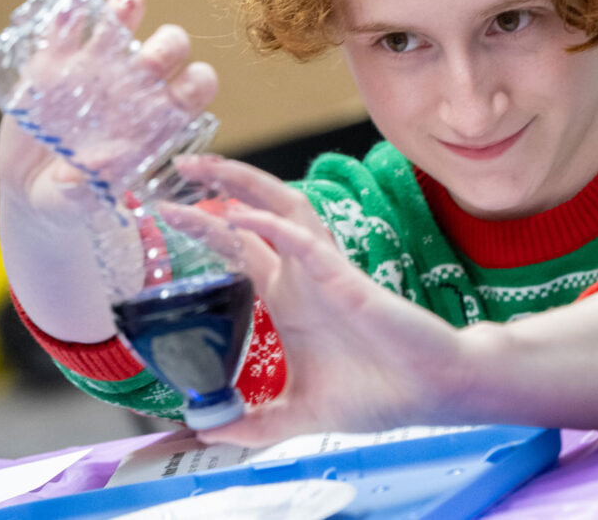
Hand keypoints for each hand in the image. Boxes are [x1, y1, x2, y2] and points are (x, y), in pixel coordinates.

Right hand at [0, 0, 218, 341]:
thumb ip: (85, 190)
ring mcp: (95, 65)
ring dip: (128, 6)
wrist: (32, 190)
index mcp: (157, 116)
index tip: (179, 95)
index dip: (197, 84)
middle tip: (147, 66)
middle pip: (170, 46)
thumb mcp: (75, 202)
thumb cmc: (71, 201)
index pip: (198, 86)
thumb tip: (96, 167)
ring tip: (123, 9)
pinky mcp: (53, 58)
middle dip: (167, 47)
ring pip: (124, 18)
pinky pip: (66, 17)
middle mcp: (134, 84)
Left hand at [159, 156, 467, 445]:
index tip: (165, 216)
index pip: (240, 250)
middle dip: (218, 187)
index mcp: (289, 300)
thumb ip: (254, 425)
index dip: (204, 230)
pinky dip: (273, 227)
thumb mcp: (300, 415)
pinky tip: (240, 218)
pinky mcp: (346, 281)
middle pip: (255, 216)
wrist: (431, 394)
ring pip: (285, 209)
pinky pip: (307, 244)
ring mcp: (324, 273)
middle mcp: (302, 277)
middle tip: (181, 166)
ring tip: (206, 166)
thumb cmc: (378, 393)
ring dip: (245, 185)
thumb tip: (206, 432)